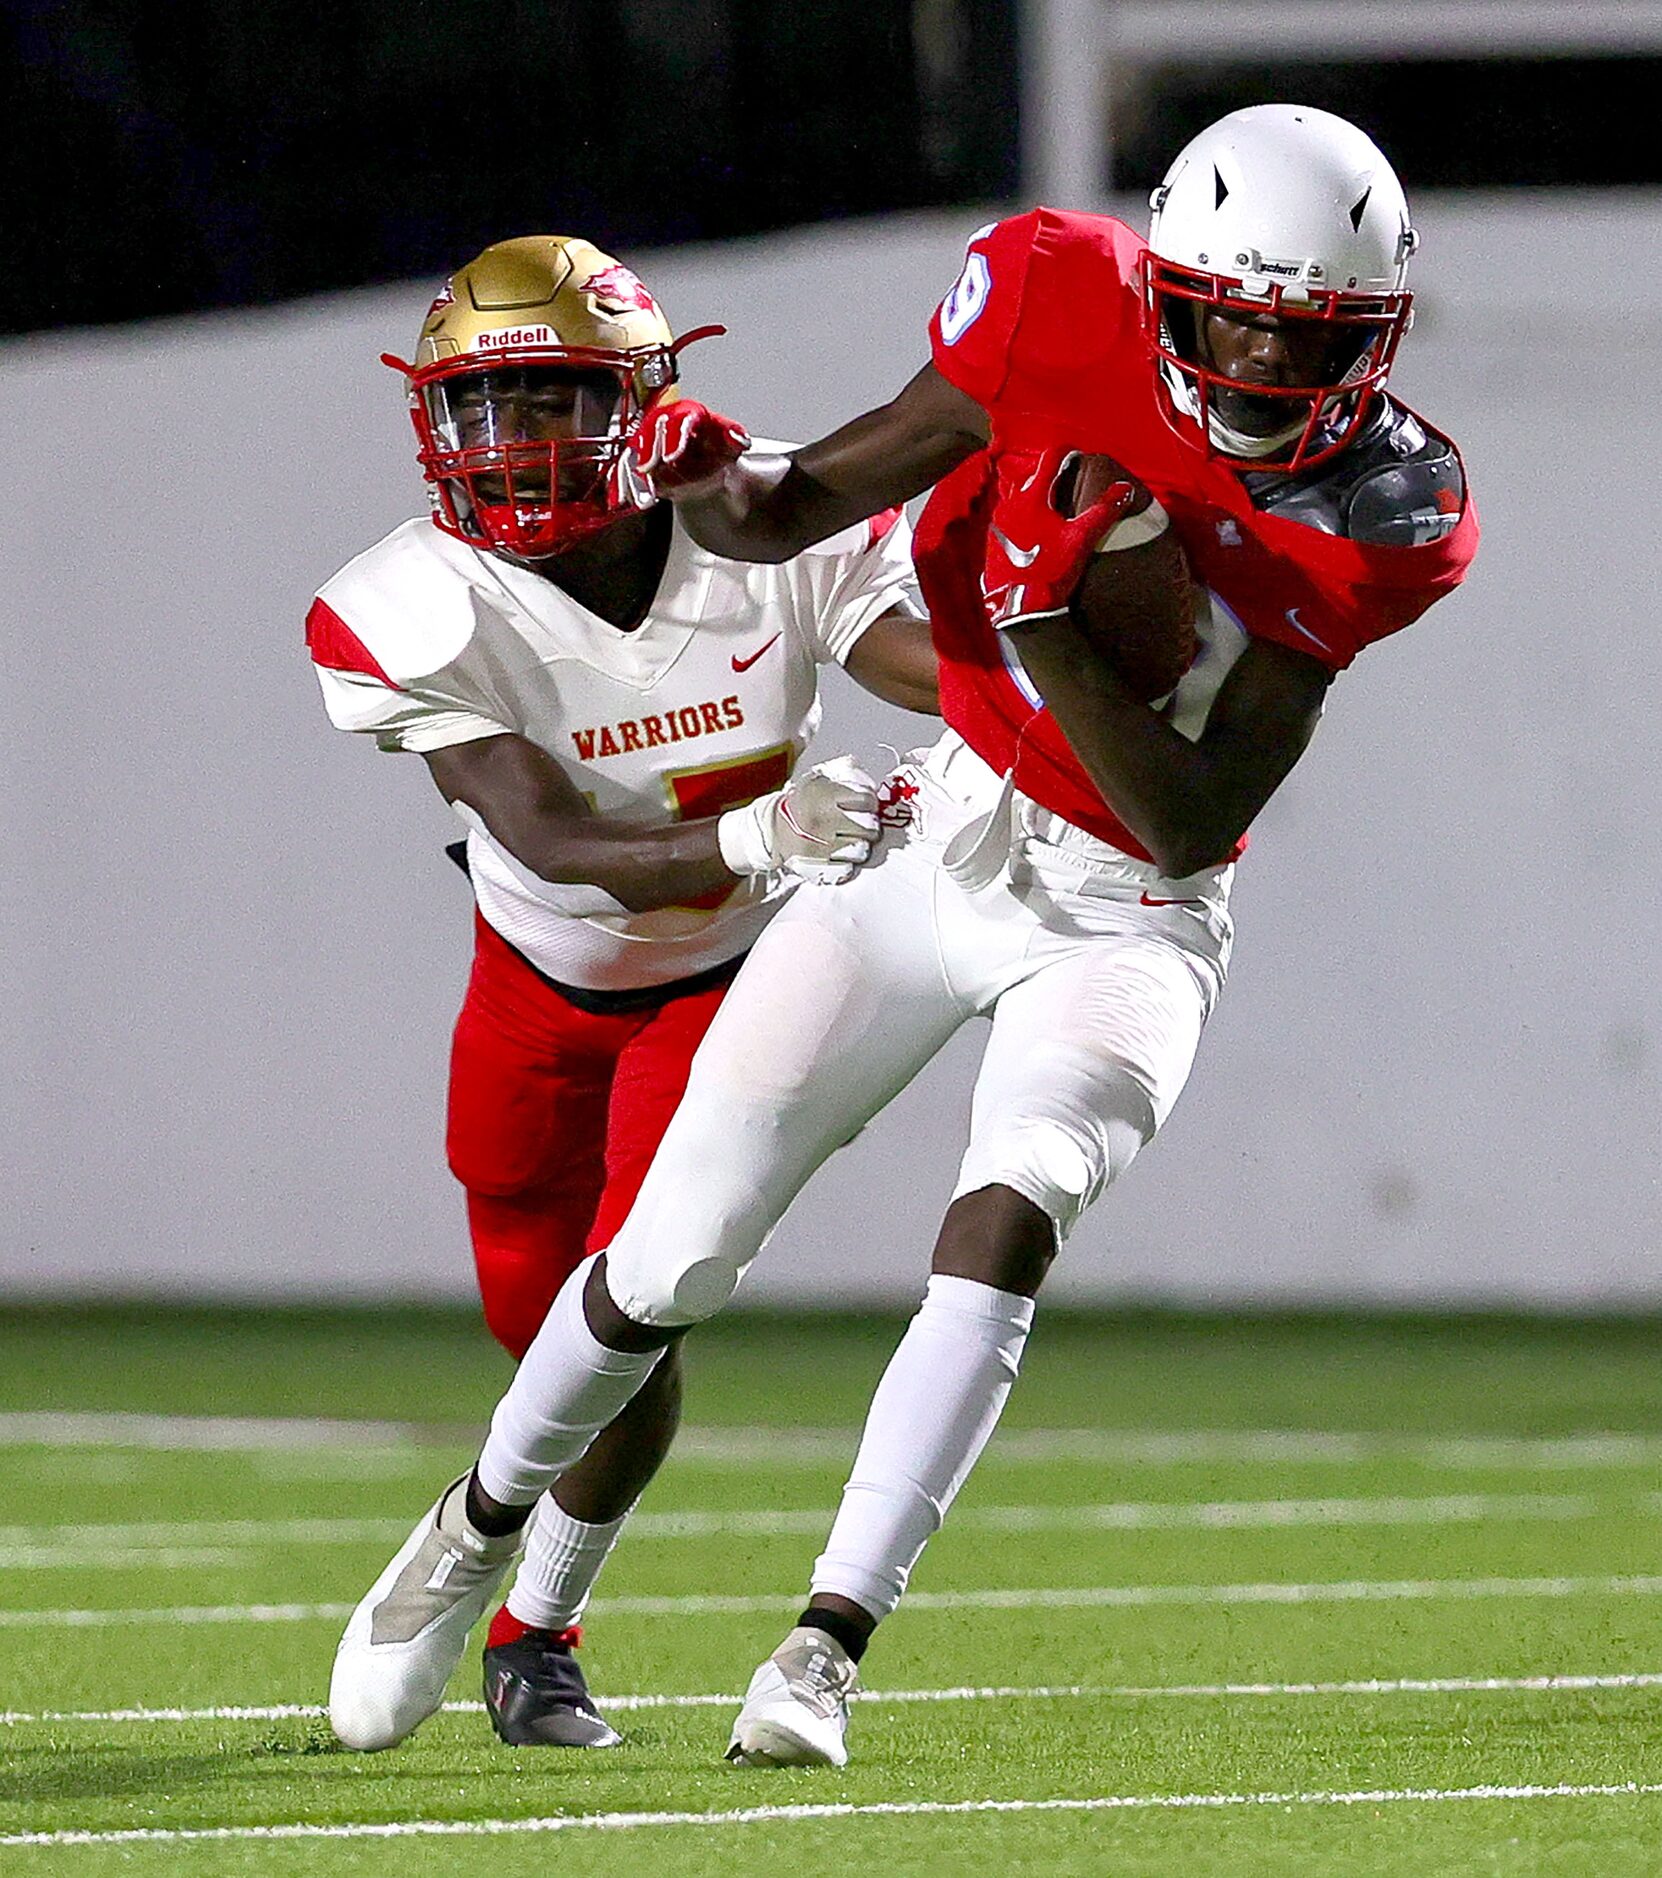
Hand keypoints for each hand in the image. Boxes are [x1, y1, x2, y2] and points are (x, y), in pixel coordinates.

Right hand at [629, 400, 750, 497]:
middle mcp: (662, 423)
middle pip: (650, 433)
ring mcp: (647, 441)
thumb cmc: (717, 451)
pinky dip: (621, 486)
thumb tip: (739, 438)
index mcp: (686, 413)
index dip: (674, 438)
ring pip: (635, 454)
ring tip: (642, 495)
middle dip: (649, 453)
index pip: (678, 420)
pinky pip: (624, 471)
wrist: (708, 467)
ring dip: (635, 476)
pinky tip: (622, 500)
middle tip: (649, 469)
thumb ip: (735, 439)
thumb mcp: (732, 444)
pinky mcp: (636, 460)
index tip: (672, 455)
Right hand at [717, 757, 881, 882]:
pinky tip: (841, 855)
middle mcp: (823, 821)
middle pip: (870, 828)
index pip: (866, 800)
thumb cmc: (801, 803)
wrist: (772, 829)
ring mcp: (820, 847)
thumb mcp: (818, 780)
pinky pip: (847, 869)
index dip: (870, 803)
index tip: (866, 805)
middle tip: (863, 824)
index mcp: (824, 796)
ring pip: (862, 850)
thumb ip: (845, 774)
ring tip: (851, 839)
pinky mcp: (817, 867)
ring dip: (860, 845)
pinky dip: (848, 864)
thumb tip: (870, 783)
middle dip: (870, 826)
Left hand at [981, 448, 1147, 630]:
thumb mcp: (1081, 540)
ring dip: (1035, 500)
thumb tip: (1125, 487)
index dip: (1068, 453)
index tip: (1079, 457)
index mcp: (1032, 497)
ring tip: (1053, 512)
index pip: (1050, 458)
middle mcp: (1009, 504)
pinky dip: (1022, 521)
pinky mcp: (991, 543)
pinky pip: (1008, 521)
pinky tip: (1035, 534)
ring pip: (1018, 499)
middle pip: (1033, 478)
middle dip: (1051, 478)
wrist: (1018, 609)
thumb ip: (1103, 511)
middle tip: (1068, 486)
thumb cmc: (1050, 570)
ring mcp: (997, 524)